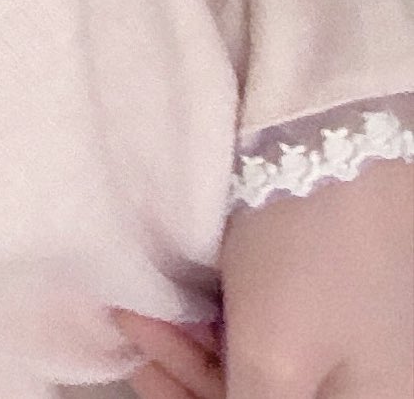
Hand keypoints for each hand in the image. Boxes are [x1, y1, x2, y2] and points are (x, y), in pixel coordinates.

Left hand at [111, 154, 413, 395]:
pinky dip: (212, 320)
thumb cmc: (306, 252)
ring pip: (258, 361)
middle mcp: (366, 378)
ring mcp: (344, 330)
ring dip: (191, 347)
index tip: (146, 374)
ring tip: (136, 311)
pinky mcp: (322, 287)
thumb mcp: (275, 359)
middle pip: (266, 395)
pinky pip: (264, 325)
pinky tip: (168, 302)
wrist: (330, 127)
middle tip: (133, 335)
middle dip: (190, 377)